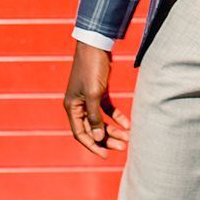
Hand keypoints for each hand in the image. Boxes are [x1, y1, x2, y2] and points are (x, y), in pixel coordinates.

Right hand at [63, 41, 130, 159]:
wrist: (96, 45)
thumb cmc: (91, 68)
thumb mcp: (93, 94)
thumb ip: (95, 117)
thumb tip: (97, 138)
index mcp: (72, 107)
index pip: (80, 133)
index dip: (92, 146)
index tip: (105, 155)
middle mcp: (79, 105)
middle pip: (92, 129)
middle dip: (107, 139)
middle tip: (123, 146)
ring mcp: (89, 99)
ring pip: (101, 121)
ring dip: (113, 129)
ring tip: (127, 137)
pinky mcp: (99, 92)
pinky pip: (107, 110)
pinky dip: (116, 117)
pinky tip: (127, 124)